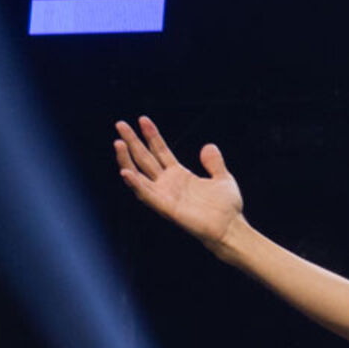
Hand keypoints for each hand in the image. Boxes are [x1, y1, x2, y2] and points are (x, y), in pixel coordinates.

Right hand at [114, 116, 244, 248]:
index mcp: (179, 175)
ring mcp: (165, 195)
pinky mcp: (167, 207)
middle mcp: (168, 184)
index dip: (152, 136)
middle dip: (132, 142)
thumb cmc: (226, 207)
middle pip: (145, 158)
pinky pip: (147, 194)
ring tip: (118, 142)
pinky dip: (135, 184)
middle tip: (120, 124)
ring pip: (139, 174)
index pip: (160, 151)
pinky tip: (125, 172)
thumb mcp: (222, 178)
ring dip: (127, 159)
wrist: (230, 228)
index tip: (143, 119)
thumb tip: (208, 145)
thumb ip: (214, 163)